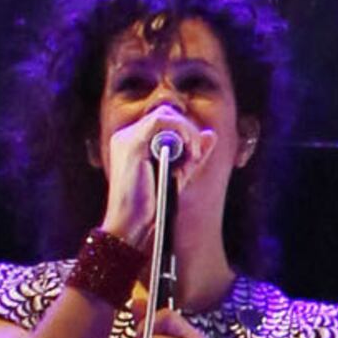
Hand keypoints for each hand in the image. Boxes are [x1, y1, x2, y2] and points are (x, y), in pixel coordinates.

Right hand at [100, 98, 181, 247]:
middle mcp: (126, 136)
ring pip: (165, 115)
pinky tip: (188, 150)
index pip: (164, 120)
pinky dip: (180, 131)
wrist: (131, 223)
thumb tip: (211, 134)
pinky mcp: (131, 144)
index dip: (185, 131)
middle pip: (166, 114)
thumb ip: (193, 154)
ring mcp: (126, 138)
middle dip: (188, 130)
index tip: (195, 154)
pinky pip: (160, 122)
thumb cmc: (151, 203)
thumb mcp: (178, 173)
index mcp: (132, 141)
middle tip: (196, 154)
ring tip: (193, 155)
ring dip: (187, 131)